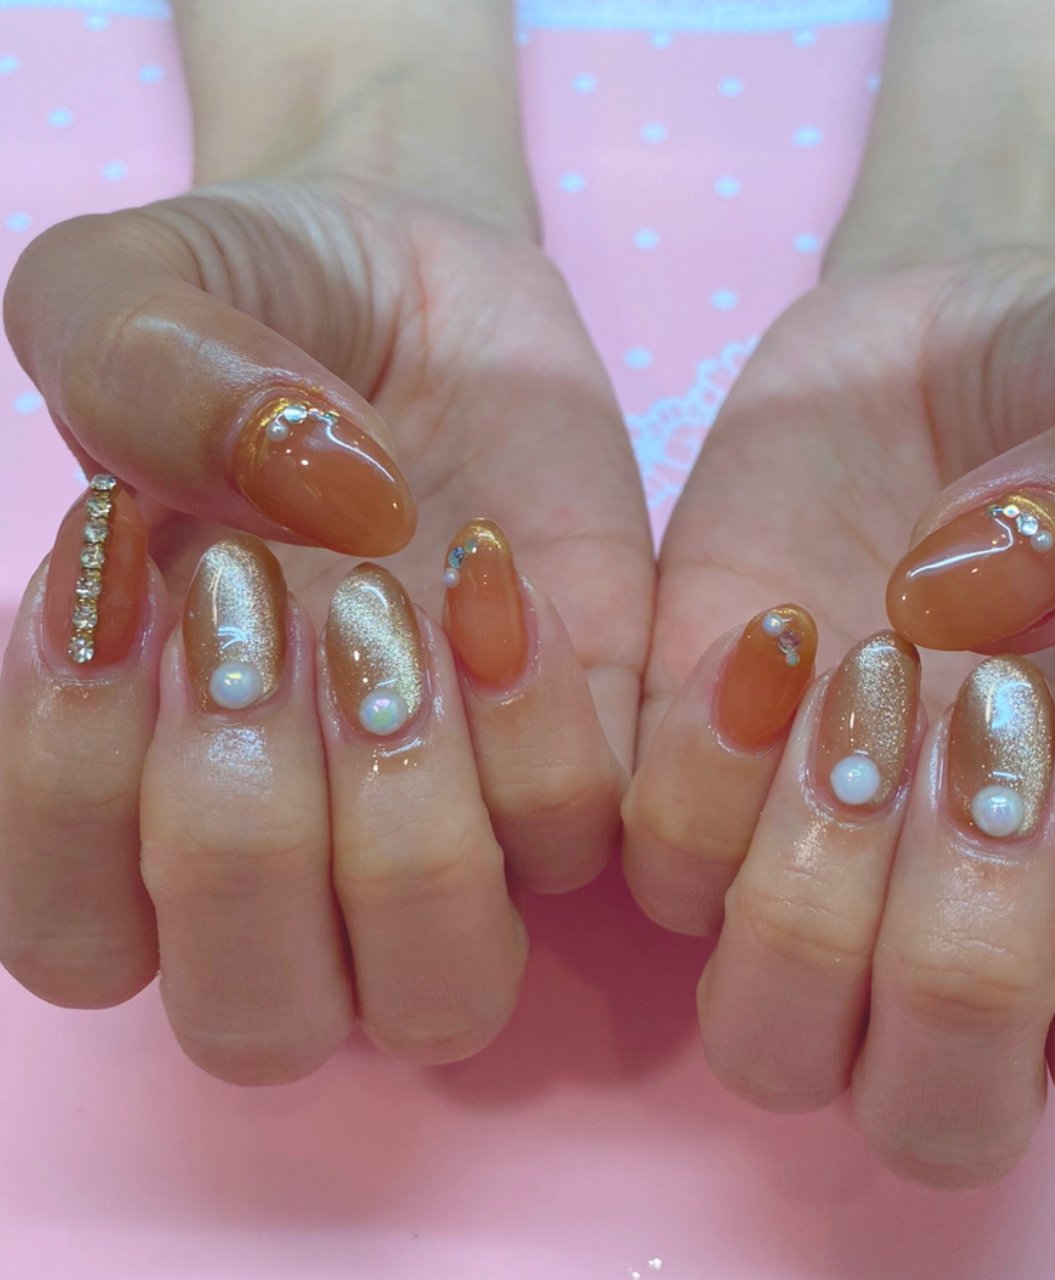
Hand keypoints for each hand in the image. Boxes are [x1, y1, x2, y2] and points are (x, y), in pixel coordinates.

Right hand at [0, 172, 650, 1076]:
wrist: (425, 291)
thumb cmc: (256, 305)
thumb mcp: (142, 288)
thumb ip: (135, 371)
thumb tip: (312, 500)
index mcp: (139, 778)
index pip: (76, 941)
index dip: (83, 792)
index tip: (132, 566)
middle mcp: (300, 839)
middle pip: (261, 1019)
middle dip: (248, 836)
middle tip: (261, 608)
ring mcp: (456, 816)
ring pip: (439, 993)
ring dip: (406, 829)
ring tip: (387, 610)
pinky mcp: (591, 756)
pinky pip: (581, 836)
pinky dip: (542, 725)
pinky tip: (504, 567)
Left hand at [622, 244, 1054, 1183]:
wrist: (926, 341)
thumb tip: (979, 605)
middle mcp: (951, 907)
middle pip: (940, 1114)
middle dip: (960, 940)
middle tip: (985, 713)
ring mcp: (802, 860)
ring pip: (768, 1044)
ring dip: (808, 890)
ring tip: (864, 673)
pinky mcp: (682, 781)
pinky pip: (654, 874)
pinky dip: (694, 775)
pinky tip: (763, 629)